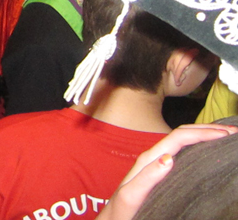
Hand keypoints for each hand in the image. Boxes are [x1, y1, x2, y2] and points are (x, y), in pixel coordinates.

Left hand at [96, 124, 237, 219]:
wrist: (113, 219)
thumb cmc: (121, 210)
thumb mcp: (132, 195)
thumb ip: (148, 177)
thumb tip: (170, 158)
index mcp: (149, 159)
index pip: (179, 137)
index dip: (203, 132)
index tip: (226, 134)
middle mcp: (154, 158)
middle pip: (183, 134)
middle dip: (208, 129)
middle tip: (233, 132)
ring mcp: (157, 164)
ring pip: (183, 142)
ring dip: (203, 135)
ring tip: (225, 136)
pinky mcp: (160, 172)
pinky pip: (181, 153)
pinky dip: (198, 147)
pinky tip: (207, 152)